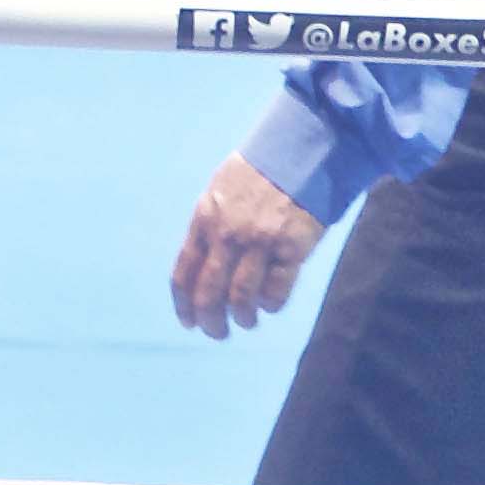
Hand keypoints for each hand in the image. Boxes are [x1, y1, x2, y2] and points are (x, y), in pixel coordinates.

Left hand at [170, 154, 326, 338]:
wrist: (301, 150)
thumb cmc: (258, 172)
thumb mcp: (219, 192)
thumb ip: (209, 227)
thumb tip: (202, 264)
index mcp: (204, 220)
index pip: (184, 273)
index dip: (184, 304)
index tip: (188, 322)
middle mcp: (228, 235)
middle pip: (209, 293)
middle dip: (210, 321)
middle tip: (217, 333)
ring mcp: (260, 243)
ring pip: (242, 297)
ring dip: (242, 317)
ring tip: (246, 322)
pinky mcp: (293, 248)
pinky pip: (277, 290)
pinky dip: (270, 304)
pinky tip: (269, 305)